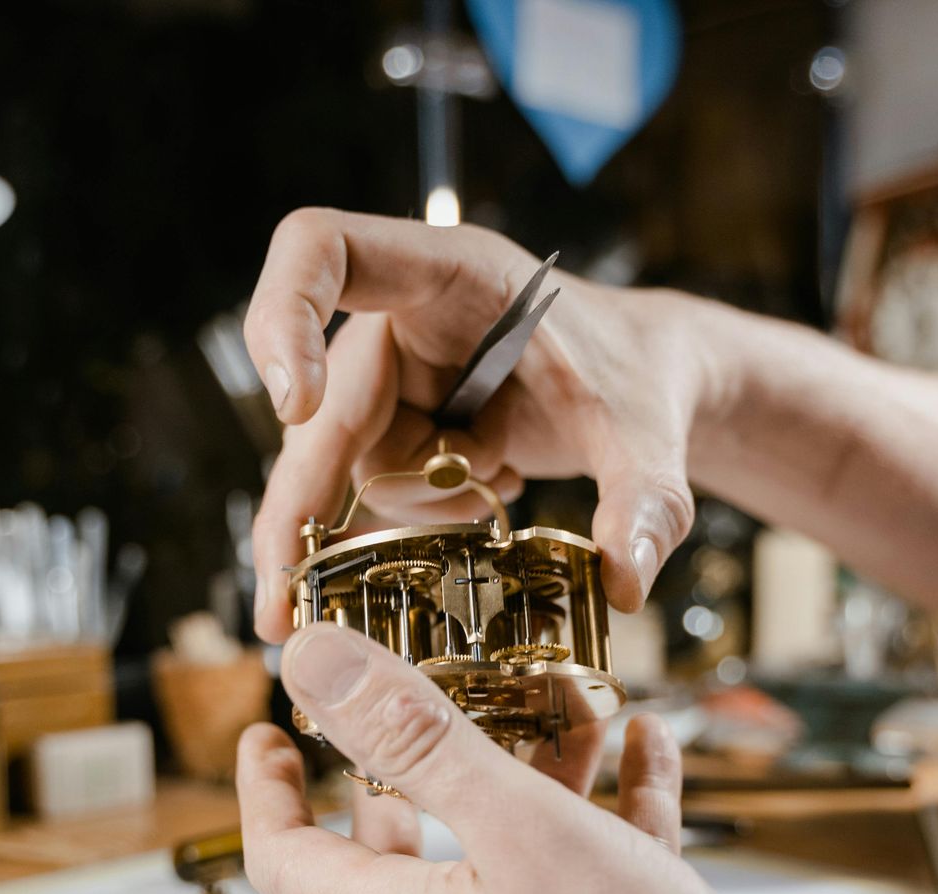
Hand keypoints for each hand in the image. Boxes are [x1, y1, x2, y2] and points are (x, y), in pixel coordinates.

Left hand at [236, 624, 937, 893]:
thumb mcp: (517, 828)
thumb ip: (416, 739)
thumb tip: (314, 662)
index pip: (291, 860)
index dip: (268, 792)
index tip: (269, 729)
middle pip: (405, 849)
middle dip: (418, 762)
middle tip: (434, 693)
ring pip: (508, 850)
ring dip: (532, 770)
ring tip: (572, 699)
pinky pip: (589, 875)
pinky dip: (609, 809)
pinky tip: (649, 753)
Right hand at [242, 209, 712, 641]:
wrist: (653, 383)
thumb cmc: (641, 371)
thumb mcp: (649, 434)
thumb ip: (644, 499)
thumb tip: (625, 580)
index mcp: (451, 272)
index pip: (324, 247)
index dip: (284, 315)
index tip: (297, 405)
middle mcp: (404, 316)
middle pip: (317, 403)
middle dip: (306, 501)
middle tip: (285, 601)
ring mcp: (397, 372)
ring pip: (349, 460)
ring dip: (414, 501)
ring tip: (497, 489)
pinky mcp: (402, 419)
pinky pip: (375, 482)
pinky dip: (419, 512)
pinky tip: (481, 501)